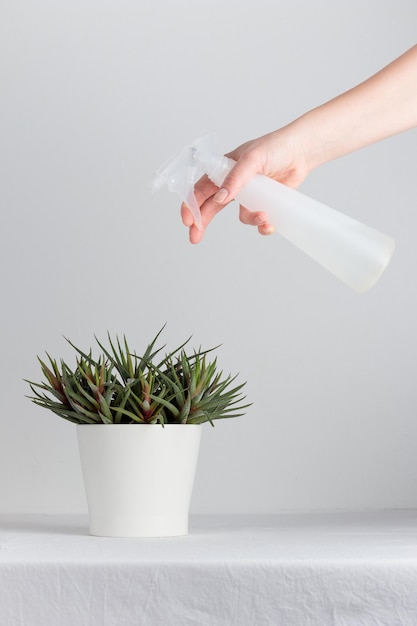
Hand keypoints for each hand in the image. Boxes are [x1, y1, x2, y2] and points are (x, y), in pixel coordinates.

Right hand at [181, 126, 309, 243]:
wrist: (302, 151)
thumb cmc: (275, 147)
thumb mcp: (251, 159)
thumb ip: (234, 179)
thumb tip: (219, 198)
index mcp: (224, 170)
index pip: (201, 189)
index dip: (191, 205)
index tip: (188, 220)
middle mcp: (234, 184)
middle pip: (211, 207)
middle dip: (202, 223)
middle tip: (194, 238)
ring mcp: (249, 195)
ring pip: (241, 216)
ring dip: (250, 220)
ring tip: (263, 217)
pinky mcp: (264, 203)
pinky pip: (258, 220)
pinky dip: (263, 225)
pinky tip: (270, 223)